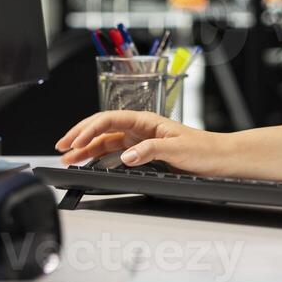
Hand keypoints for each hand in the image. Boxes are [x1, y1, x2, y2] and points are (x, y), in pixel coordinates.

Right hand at [55, 111, 234, 175]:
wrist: (220, 159)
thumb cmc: (204, 149)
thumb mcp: (177, 149)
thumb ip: (150, 151)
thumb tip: (125, 156)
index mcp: (147, 120)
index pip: (110, 119)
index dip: (89, 130)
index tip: (75, 143)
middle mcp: (141, 127)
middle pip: (103, 127)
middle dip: (80, 136)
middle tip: (61, 148)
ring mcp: (140, 138)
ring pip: (106, 140)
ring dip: (86, 148)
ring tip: (69, 158)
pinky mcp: (143, 151)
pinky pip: (115, 150)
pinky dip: (99, 155)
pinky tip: (89, 161)